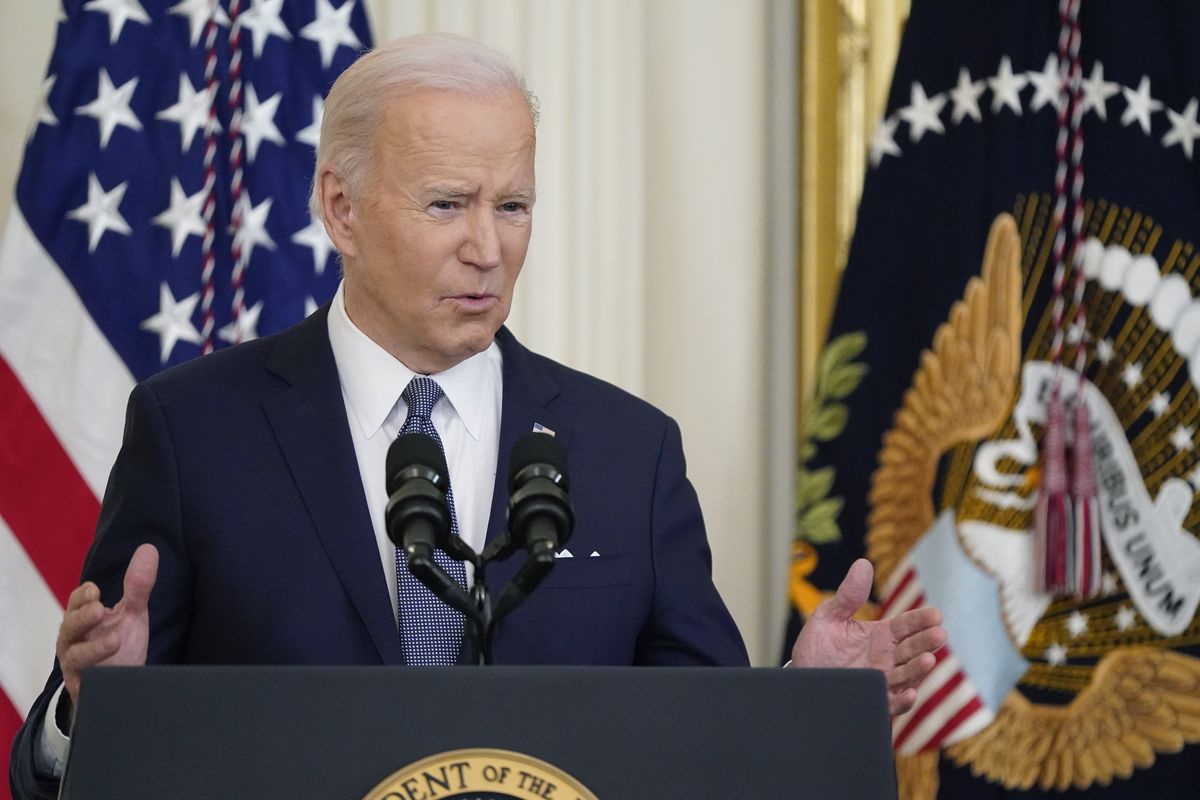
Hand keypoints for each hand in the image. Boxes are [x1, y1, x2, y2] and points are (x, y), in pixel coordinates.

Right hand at [56, 544, 158, 707]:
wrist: (121, 686)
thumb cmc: (120, 644)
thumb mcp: (132, 613)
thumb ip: (138, 585)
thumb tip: (148, 548)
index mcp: (83, 619)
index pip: (76, 603)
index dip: (82, 596)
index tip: (96, 591)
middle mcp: (74, 640)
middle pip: (69, 627)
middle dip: (82, 618)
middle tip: (99, 608)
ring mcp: (77, 665)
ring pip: (75, 656)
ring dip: (93, 648)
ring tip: (115, 640)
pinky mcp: (84, 688)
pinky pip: (84, 682)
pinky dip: (95, 675)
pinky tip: (109, 670)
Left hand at [789, 558, 943, 715]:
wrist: (800, 679)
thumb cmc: (816, 647)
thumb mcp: (829, 617)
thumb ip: (848, 595)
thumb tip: (863, 564)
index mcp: (880, 636)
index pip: (906, 626)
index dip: (921, 620)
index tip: (935, 615)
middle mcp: (887, 658)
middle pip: (913, 649)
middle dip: (927, 642)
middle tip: (939, 634)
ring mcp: (882, 681)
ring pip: (907, 675)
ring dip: (919, 669)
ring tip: (929, 659)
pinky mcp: (873, 700)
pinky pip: (892, 703)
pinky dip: (903, 700)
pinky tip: (909, 692)